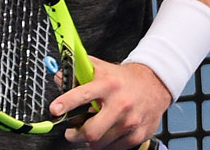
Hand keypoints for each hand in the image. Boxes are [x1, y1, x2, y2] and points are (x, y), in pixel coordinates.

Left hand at [50, 58, 169, 149]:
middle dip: (74, 135)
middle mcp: (120, 104)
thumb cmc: (123, 78)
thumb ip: (78, 72)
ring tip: (90, 130)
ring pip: (100, 143)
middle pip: (91, 131)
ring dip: (89, 140)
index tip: (55, 110)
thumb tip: (58, 77)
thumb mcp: (101, 68)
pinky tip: (105, 133)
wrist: (154, 84)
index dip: (66, 102)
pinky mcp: (138, 135)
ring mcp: (130, 122)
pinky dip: (105, 143)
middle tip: (70, 131)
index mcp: (108, 84)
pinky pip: (113, 148)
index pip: (83, 94)